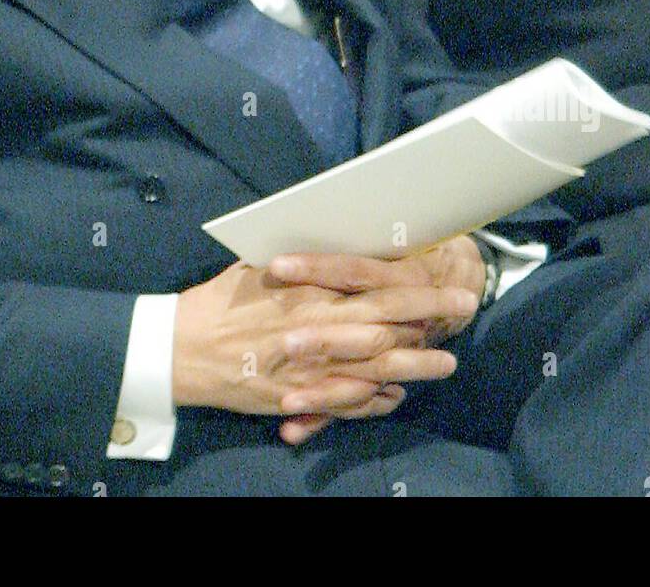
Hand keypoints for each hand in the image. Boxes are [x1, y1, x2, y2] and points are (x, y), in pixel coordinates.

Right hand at [173, 251, 476, 443]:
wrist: (184, 348)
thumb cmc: (221, 300)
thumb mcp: (262, 266)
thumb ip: (307, 264)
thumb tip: (343, 245)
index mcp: (311, 291)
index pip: (378, 287)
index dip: (418, 287)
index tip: (450, 280)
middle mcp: (318, 330)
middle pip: (388, 326)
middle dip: (430, 319)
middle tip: (466, 310)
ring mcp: (313, 369)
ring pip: (376, 369)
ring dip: (415, 367)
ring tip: (447, 363)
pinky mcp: (301, 398)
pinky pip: (349, 404)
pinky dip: (375, 402)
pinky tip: (396, 397)